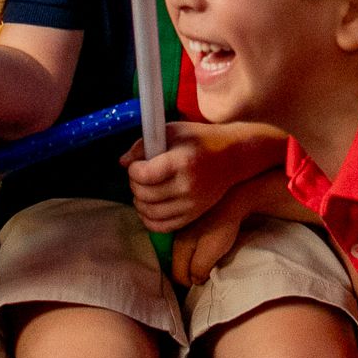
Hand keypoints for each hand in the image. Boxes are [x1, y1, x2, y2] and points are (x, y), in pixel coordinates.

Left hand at [121, 121, 285, 233]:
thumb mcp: (173, 131)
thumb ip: (144, 145)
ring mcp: (191, 204)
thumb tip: (123, 163)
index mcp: (182, 162)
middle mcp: (187, 186)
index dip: (134, 170)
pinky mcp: (193, 215)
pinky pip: (162, 226)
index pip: (145, 175)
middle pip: (145, 194)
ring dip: (139, 201)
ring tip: (143, 190)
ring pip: (150, 212)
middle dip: (134, 184)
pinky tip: (149, 206)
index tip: (137, 164)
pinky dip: (148, 219)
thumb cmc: (200, 139)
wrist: (233, 156)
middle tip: (139, 175)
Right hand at [169, 179, 255, 286]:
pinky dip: (194, 252)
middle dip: (188, 275)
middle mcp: (176, 239)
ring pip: (181, 255)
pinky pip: (187, 245)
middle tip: (203, 278)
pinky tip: (204, 250)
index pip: (177, 275)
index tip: (202, 286)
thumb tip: (193, 281)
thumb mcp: (211, 251)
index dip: (189, 285)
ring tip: (205, 265)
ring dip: (191, 263)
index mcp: (180, 247)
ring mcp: (182, 230)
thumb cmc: (223, 226)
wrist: (233, 197)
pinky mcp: (190, 225)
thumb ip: (198, 269)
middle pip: (177, 265)